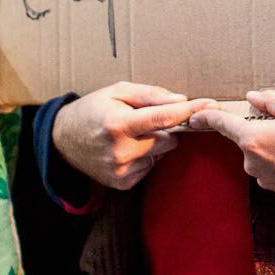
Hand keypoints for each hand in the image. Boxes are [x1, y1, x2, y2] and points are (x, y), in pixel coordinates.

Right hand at [52, 82, 211, 190]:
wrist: (62, 140)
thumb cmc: (93, 109)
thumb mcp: (117, 91)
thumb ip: (150, 95)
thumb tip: (180, 100)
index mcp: (118, 123)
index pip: (164, 118)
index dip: (190, 110)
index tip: (212, 105)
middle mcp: (120, 150)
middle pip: (168, 138)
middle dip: (167, 127)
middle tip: (149, 120)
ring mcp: (121, 170)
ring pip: (161, 153)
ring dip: (156, 142)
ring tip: (133, 135)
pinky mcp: (123, 183)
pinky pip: (151, 166)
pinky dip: (146, 157)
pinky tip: (128, 149)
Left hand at [188, 88, 274, 195]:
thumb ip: (270, 101)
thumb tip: (253, 97)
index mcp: (251, 138)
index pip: (222, 124)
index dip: (207, 117)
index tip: (195, 117)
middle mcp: (252, 160)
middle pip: (247, 140)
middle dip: (261, 131)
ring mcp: (263, 177)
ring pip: (260, 155)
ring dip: (272, 147)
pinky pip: (270, 169)